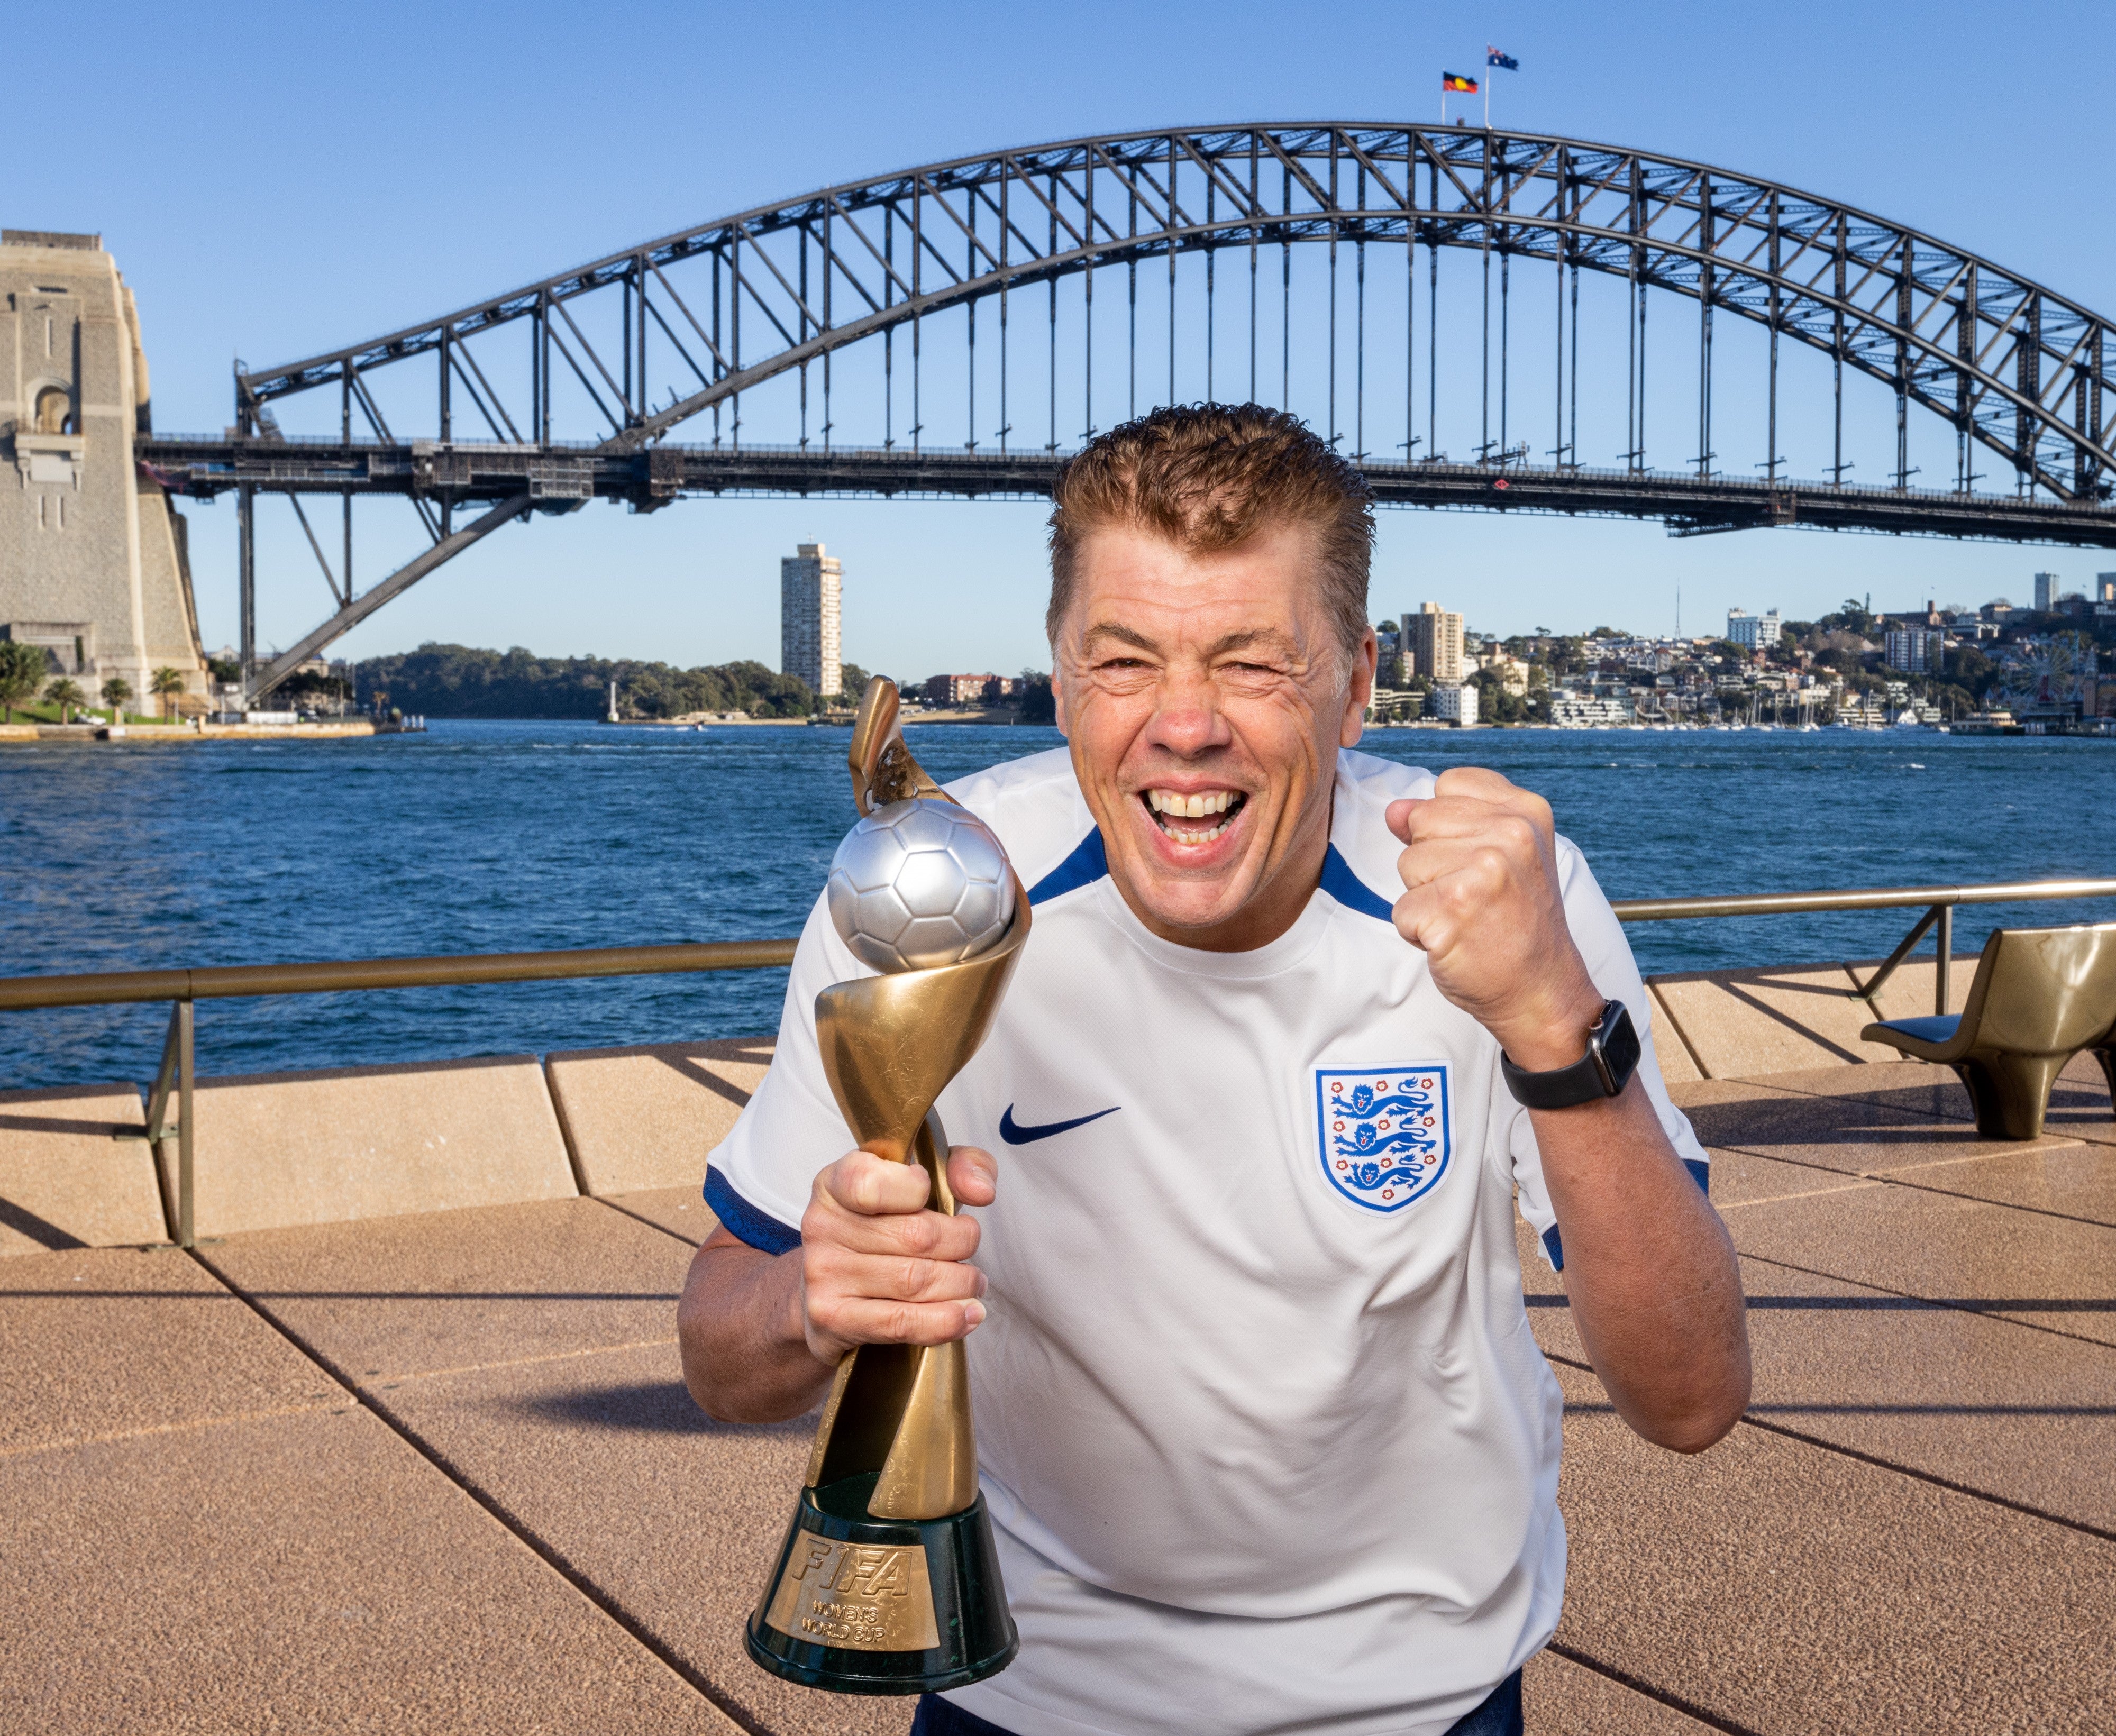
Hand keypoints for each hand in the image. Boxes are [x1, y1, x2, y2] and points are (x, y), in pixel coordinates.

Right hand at [796, 1145, 996, 1364]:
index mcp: (836, 1184)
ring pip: (915, 1281)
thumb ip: (958, 1166)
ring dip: (960, 1284)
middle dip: (961, 1242)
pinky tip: (967, 1315)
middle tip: (970, 1246)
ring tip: (973, 1283)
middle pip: (915, 1236)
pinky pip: (901, 1322)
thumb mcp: (915, 1181)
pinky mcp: (832, 1318)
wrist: (825, 1289)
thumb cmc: (879, 1228)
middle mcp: (822, 1226)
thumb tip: (981, 1191)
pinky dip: (945, 1321)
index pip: (871, 1183)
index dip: (916, 1187)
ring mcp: (823, 1275)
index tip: (932, 1193)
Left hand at [1385, 767, 1604, 1070]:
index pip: (1448, 786)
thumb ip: (1447, 821)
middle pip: (1420, 823)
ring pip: (1406, 864)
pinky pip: (1401, 909)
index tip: (1482, 861)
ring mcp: (1482, 871)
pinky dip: (1418, 932)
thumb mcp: (1499, 856)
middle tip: (1475, 896)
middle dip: (1433, 863)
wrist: (1541, 989)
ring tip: (1467, 917)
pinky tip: (1456, 939)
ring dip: (1425, 898)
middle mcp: (1510, 834)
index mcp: (1525, 811)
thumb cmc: (1517, 924)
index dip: (1448, 827)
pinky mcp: (1453, 910)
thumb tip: (1395, 810)